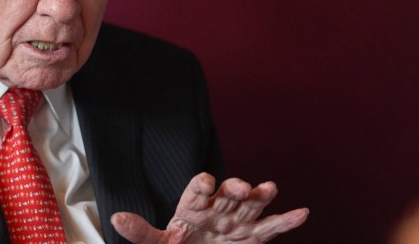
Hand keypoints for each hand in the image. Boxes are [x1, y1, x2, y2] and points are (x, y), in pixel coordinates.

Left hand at [111, 173, 307, 242]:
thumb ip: (141, 232)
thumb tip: (115, 218)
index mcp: (193, 205)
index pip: (197, 190)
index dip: (201, 185)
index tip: (205, 182)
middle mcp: (218, 207)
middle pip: (228, 192)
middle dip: (234, 187)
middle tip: (240, 186)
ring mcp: (238, 220)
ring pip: (251, 203)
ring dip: (261, 195)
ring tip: (270, 188)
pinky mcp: (254, 235)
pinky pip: (271, 227)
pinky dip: (287, 220)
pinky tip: (302, 213)